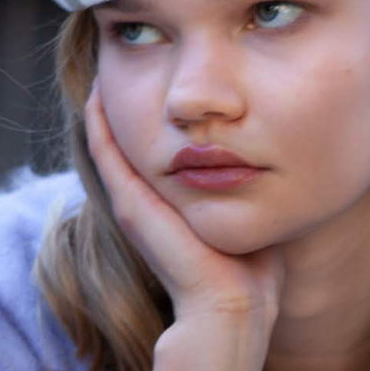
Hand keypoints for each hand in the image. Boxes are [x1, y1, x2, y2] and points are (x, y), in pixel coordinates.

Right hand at [83, 80, 286, 331]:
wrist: (235, 308)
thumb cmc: (252, 273)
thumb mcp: (247, 214)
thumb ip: (249, 189)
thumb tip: (272, 162)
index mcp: (171, 207)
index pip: (154, 154)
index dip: (152, 119)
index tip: (158, 82)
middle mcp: (146, 205)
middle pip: (126, 143)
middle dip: (126, 104)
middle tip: (121, 62)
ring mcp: (134, 205)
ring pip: (108, 143)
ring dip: (103, 108)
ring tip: (102, 67)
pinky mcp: (131, 207)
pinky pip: (106, 154)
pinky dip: (99, 123)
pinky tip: (97, 93)